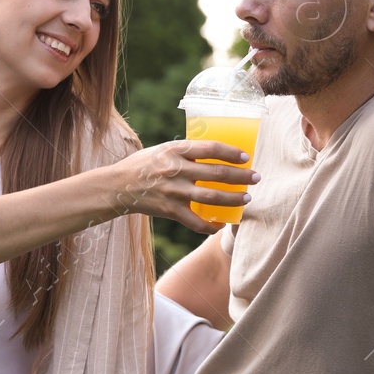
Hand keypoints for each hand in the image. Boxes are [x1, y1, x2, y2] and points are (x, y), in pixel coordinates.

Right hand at [107, 140, 257, 232]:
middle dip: (241, 177)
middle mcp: (176, 169)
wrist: (117, 186)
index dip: (231, 152)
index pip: (210, 148)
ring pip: (211, 196)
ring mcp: (173, 191)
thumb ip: (185, 152)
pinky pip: (195, 222)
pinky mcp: (169, 210)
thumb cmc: (142, 165)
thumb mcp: (162, 150)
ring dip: (233, 199)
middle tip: (256, 178)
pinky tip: (220, 225)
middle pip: (216, 173)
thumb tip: (214, 154)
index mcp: (175, 150)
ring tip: (246, 199)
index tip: (246, 157)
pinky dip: (210, 225)